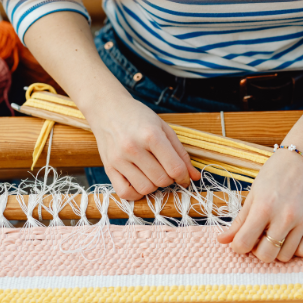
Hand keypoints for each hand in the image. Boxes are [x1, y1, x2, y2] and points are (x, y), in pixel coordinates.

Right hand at [86, 96, 200, 199]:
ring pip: (145, 189)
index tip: (184, 177)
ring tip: (152, 174)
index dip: (184, 177)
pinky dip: (136, 193)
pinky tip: (140, 182)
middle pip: (162, 180)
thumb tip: (194, 177)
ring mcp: (119, 159)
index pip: (175, 168)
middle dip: (169, 179)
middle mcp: (133, 148)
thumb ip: (181, 153)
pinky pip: (125, 193)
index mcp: (151, 135)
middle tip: (166, 170)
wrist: (107, 109)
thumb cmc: (138, 117)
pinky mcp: (108, 168)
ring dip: (154, 186)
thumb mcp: (164, 129)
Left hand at [217, 149, 302, 262]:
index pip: (244, 243)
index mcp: (264, 207)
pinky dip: (296, 250)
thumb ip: (239, 220)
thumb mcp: (253, 194)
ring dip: (277, 251)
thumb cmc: (275, 173)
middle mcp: (284, 217)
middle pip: (266, 255)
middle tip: (259, 237)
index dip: (238, 246)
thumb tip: (221, 240)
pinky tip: (290, 237)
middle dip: (258, 251)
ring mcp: (302, 221)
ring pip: (285, 257)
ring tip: (275, 235)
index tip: (241, 240)